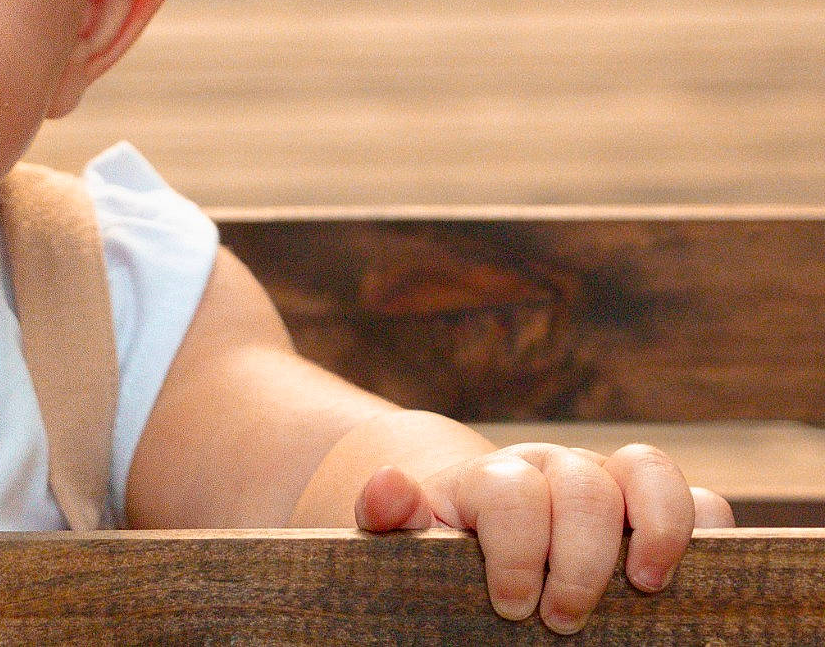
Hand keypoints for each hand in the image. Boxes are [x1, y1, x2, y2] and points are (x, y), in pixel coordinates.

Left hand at [354, 442, 735, 633]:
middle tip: (561, 622)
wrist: (459, 513)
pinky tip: (681, 579)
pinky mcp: (644, 506)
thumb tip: (388, 488)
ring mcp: (601, 481)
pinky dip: (702, 529)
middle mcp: (549, 468)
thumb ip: (387, 515)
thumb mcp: (400, 534)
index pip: (510, 490)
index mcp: (488, 477)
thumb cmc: (433, 538)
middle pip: (583, 485)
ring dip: (657, 529)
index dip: (516, 549)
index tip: (509, 605)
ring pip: (648, 471)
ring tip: (645, 587)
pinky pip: (695, 497)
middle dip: (580, 559)